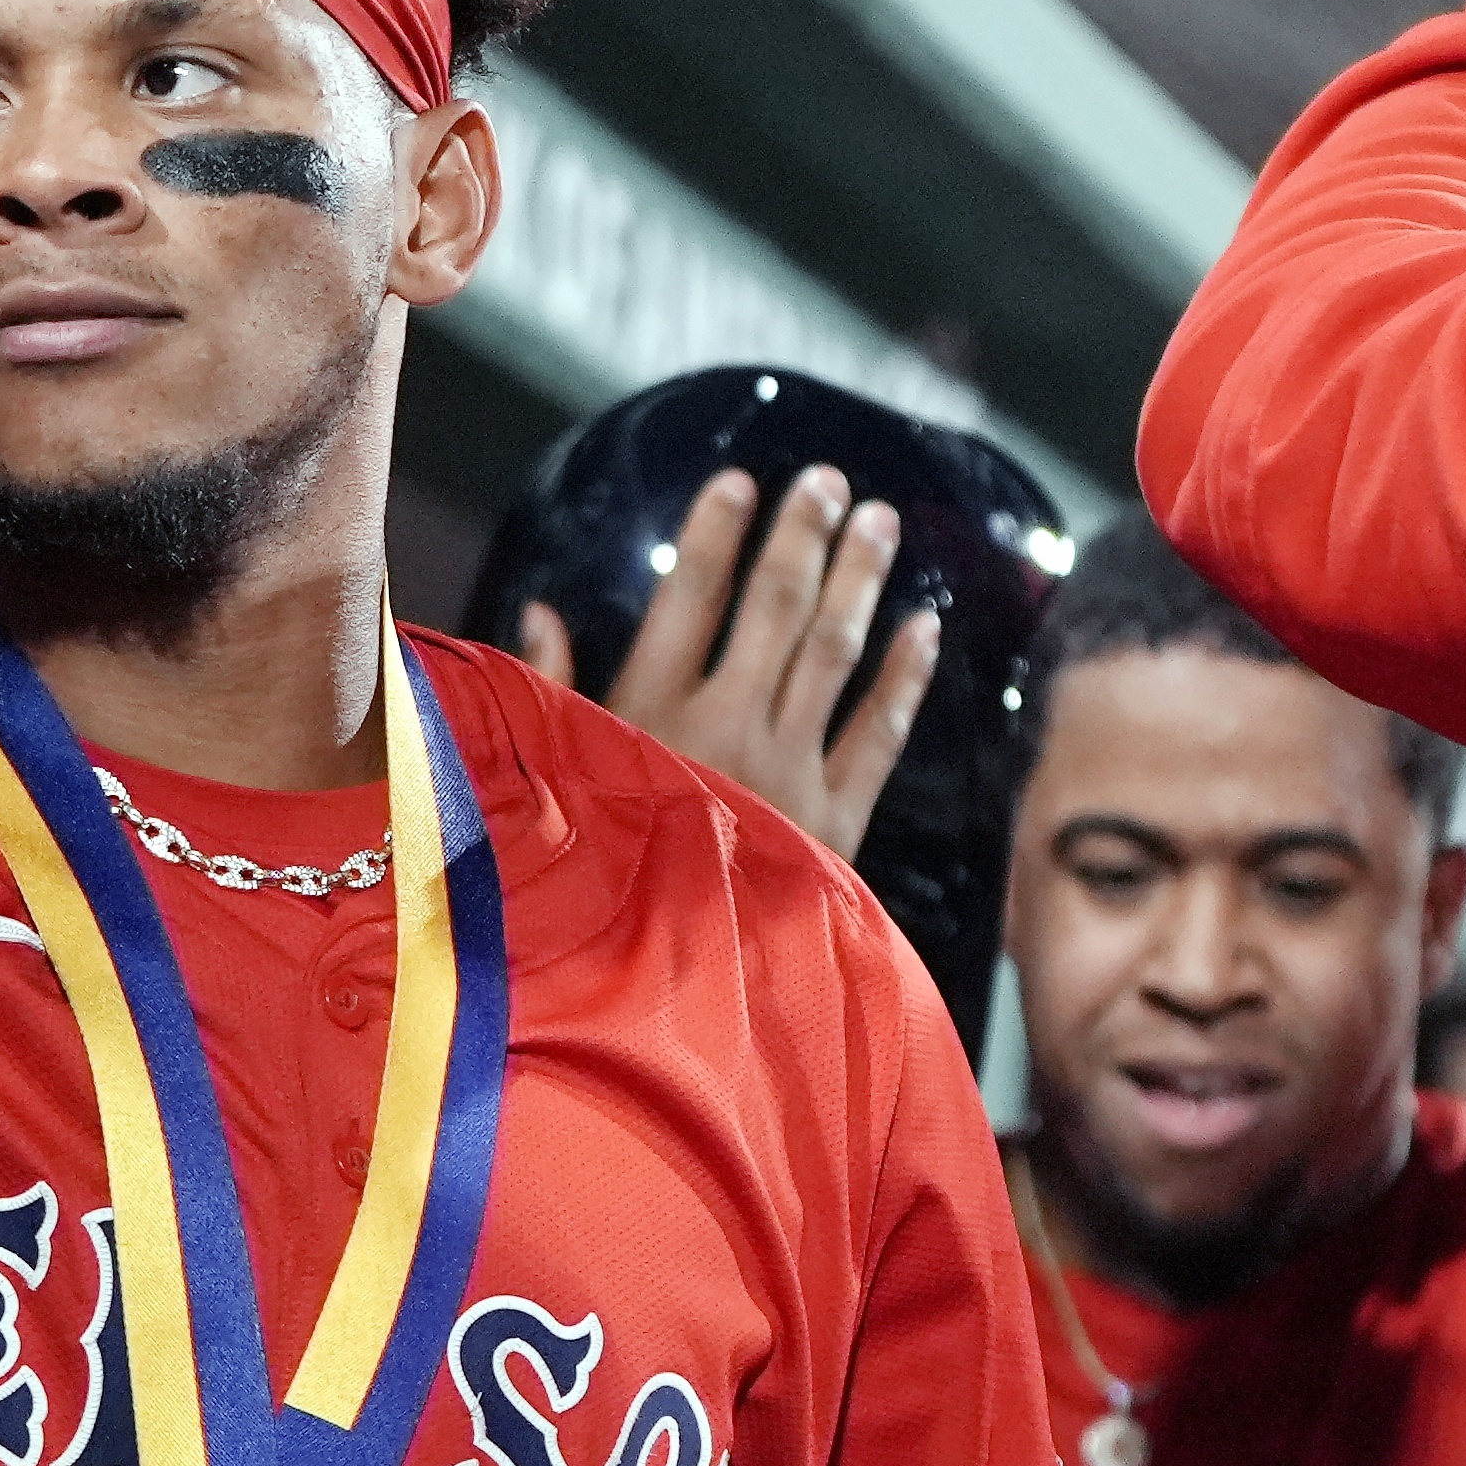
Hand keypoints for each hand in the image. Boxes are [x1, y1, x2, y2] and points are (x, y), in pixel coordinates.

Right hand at [515, 464, 943, 863]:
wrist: (667, 986)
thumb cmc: (592, 876)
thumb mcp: (553, 781)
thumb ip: (550, 694)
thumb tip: (540, 611)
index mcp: (650, 713)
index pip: (689, 597)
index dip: (716, 534)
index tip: (740, 481)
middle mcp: (726, 726)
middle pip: (775, 608)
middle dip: (803, 536)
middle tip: (829, 479)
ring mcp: (788, 769)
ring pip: (834, 653)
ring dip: (860, 580)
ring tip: (881, 521)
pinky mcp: (835, 818)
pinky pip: (880, 733)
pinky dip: (905, 677)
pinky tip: (924, 625)